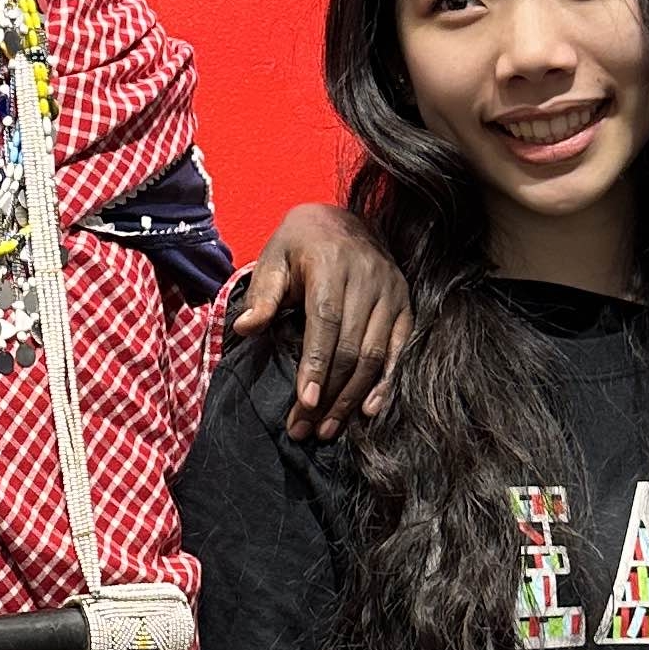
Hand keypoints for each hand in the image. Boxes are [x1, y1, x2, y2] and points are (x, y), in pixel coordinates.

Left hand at [236, 202, 409, 439]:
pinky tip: (369, 410)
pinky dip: (386, 383)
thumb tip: (243, 328)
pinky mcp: (405, 305)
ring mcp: (391, 293)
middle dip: (328, 394)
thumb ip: (262, 295)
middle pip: (350, 348)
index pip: (325, 323)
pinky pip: (399, 349)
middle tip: (306, 428)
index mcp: (331, 266)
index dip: (316, 365)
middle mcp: (368, 279)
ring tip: (328, 429)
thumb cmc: (300, 244)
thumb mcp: (274, 258)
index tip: (304, 402)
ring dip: (352, 398)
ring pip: (374, 355)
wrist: (342, 220)